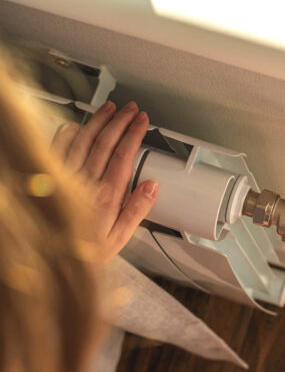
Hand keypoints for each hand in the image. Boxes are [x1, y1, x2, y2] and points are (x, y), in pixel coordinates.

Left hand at [51, 101, 157, 263]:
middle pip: (105, 143)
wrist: (45, 262)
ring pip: (82, 141)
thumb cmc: (83, 253)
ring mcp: (63, 179)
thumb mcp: (119, 239)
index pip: (124, 155)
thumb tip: (152, 186)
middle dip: (120, 121)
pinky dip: (66, 135)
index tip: (142, 121)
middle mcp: (84, 184)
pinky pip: (56, 150)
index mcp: (106, 197)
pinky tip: (76, 126)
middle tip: (131, 109)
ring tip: (109, 108)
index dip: (134, 133)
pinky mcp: (46, 179)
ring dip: (97, 121)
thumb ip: (136, 211)